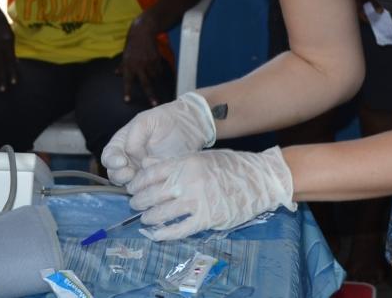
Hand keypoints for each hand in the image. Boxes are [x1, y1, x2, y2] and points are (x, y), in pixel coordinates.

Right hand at [101, 91, 216, 185]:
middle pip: (114, 174)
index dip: (111, 161)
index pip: (108, 156)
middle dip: (119, 175)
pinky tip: (157, 178)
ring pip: (129, 184)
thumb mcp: (146, 120)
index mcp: (121, 144)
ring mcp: (142, 171)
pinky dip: (150, 185)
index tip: (121, 161)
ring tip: (142, 178)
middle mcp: (128, 160)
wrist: (188, 125)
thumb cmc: (165, 119)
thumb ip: (134, 134)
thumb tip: (129, 152)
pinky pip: (149, 187)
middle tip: (130, 173)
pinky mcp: (156, 179)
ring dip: (133, 183)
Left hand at [120, 15, 166, 105]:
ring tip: (152, 73)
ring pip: (154, 77)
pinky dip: (158, 71)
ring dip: (154, 78)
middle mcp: (138, 65)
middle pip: (145, 84)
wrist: (142, 32)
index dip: (127, 91)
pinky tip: (155, 66)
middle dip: (150, 95)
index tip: (127, 101)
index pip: (127, 81)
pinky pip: (159, 70)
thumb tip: (116, 74)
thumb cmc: (132, 45)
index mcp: (128, 65)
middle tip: (155, 104)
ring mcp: (148, 62)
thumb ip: (122, 66)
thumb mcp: (125, 55)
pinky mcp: (156, 59)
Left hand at [128, 147, 295, 240]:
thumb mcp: (202, 157)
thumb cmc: (231, 166)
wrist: (259, 179)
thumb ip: (178, 163)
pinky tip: (156, 235)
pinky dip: (165, 234)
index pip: (151, 174)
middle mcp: (188, 181)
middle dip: (139, 202)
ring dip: (150, 218)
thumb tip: (149, 168)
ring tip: (146, 218)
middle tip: (135, 205)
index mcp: (186, 163)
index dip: (137, 183)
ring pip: (163, 212)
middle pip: (152, 194)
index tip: (132, 189)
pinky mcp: (207, 218)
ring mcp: (198, 200)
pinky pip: (180, 229)